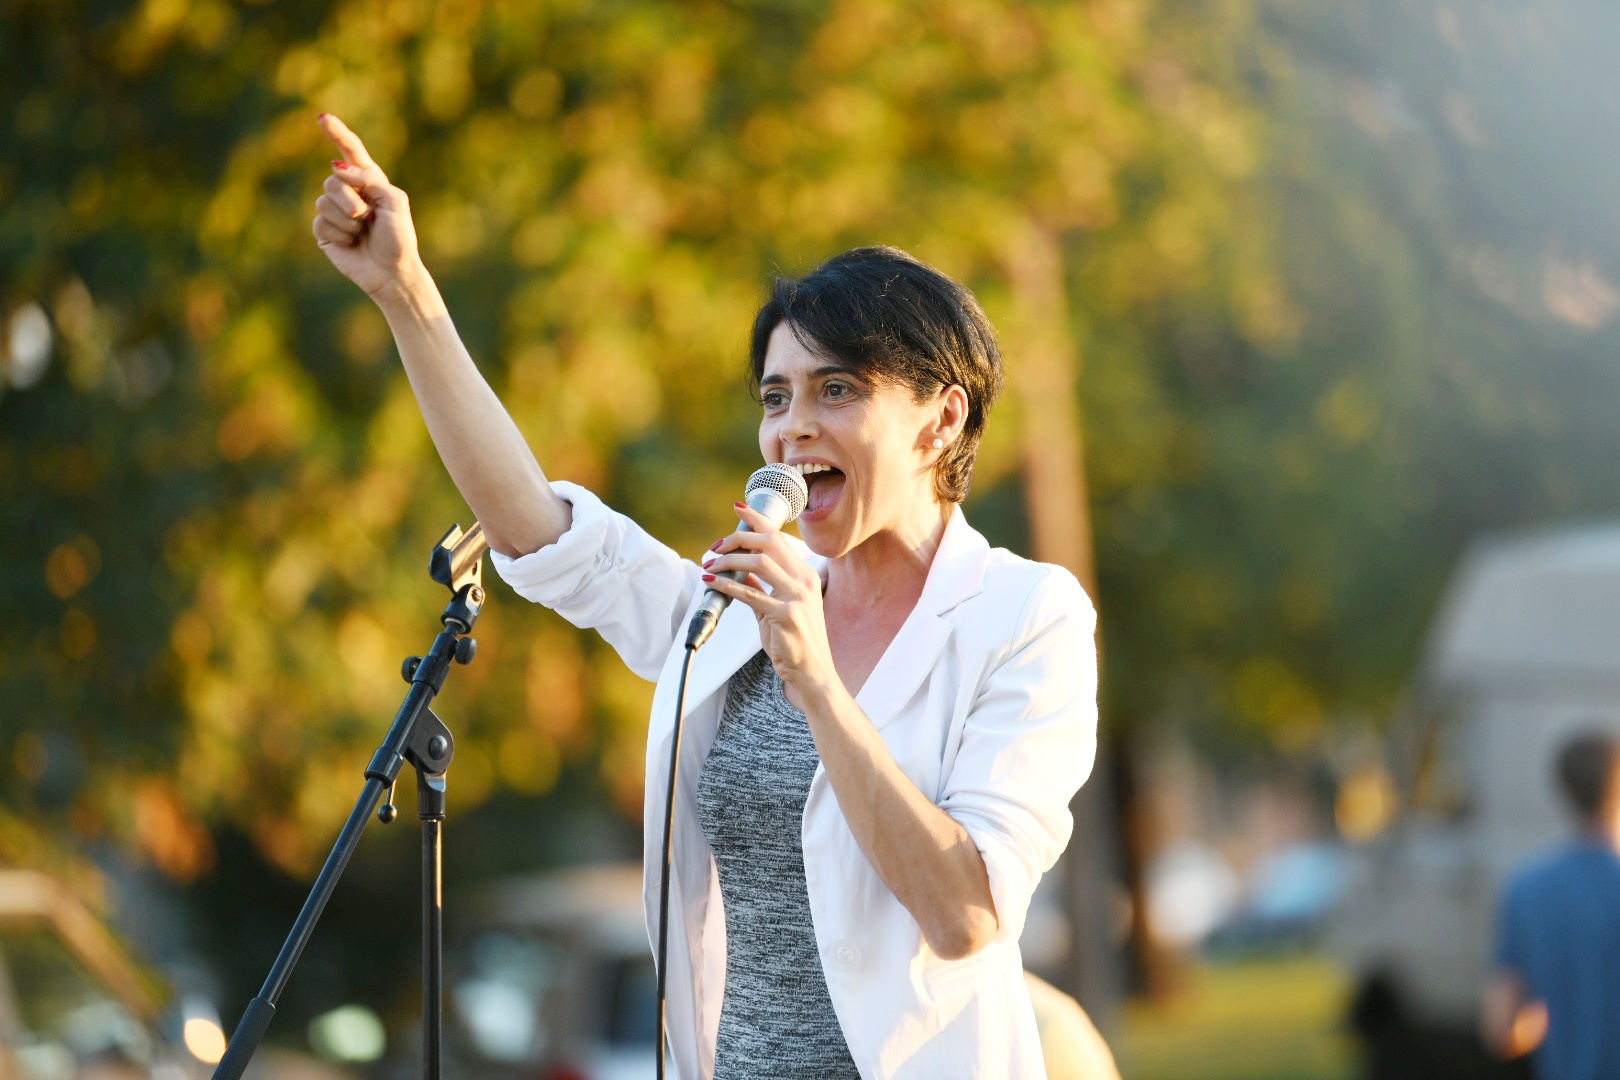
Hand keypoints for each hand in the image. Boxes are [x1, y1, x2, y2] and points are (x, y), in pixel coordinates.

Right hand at [311, 114, 423, 298]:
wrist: (392, 272)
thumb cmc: (399, 238)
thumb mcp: (394, 202)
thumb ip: (370, 180)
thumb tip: (337, 168)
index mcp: (370, 181)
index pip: (351, 151)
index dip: (337, 133)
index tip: (323, 118)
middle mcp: (350, 192)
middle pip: (332, 180)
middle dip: (352, 201)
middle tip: (369, 219)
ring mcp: (335, 211)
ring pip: (324, 201)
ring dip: (348, 221)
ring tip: (363, 233)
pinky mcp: (324, 230)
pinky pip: (320, 222)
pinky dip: (340, 234)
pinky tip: (352, 243)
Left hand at [703, 504, 838, 697]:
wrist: (813, 672)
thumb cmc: (795, 641)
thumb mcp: (778, 608)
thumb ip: (763, 587)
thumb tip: (743, 570)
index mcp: (804, 575)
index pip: (779, 537)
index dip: (757, 518)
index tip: (738, 507)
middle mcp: (803, 581)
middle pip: (768, 542)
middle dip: (736, 538)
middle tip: (714, 547)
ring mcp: (797, 597)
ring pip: (758, 562)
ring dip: (728, 561)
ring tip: (710, 566)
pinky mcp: (785, 615)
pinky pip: (750, 593)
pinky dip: (727, 585)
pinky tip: (713, 583)